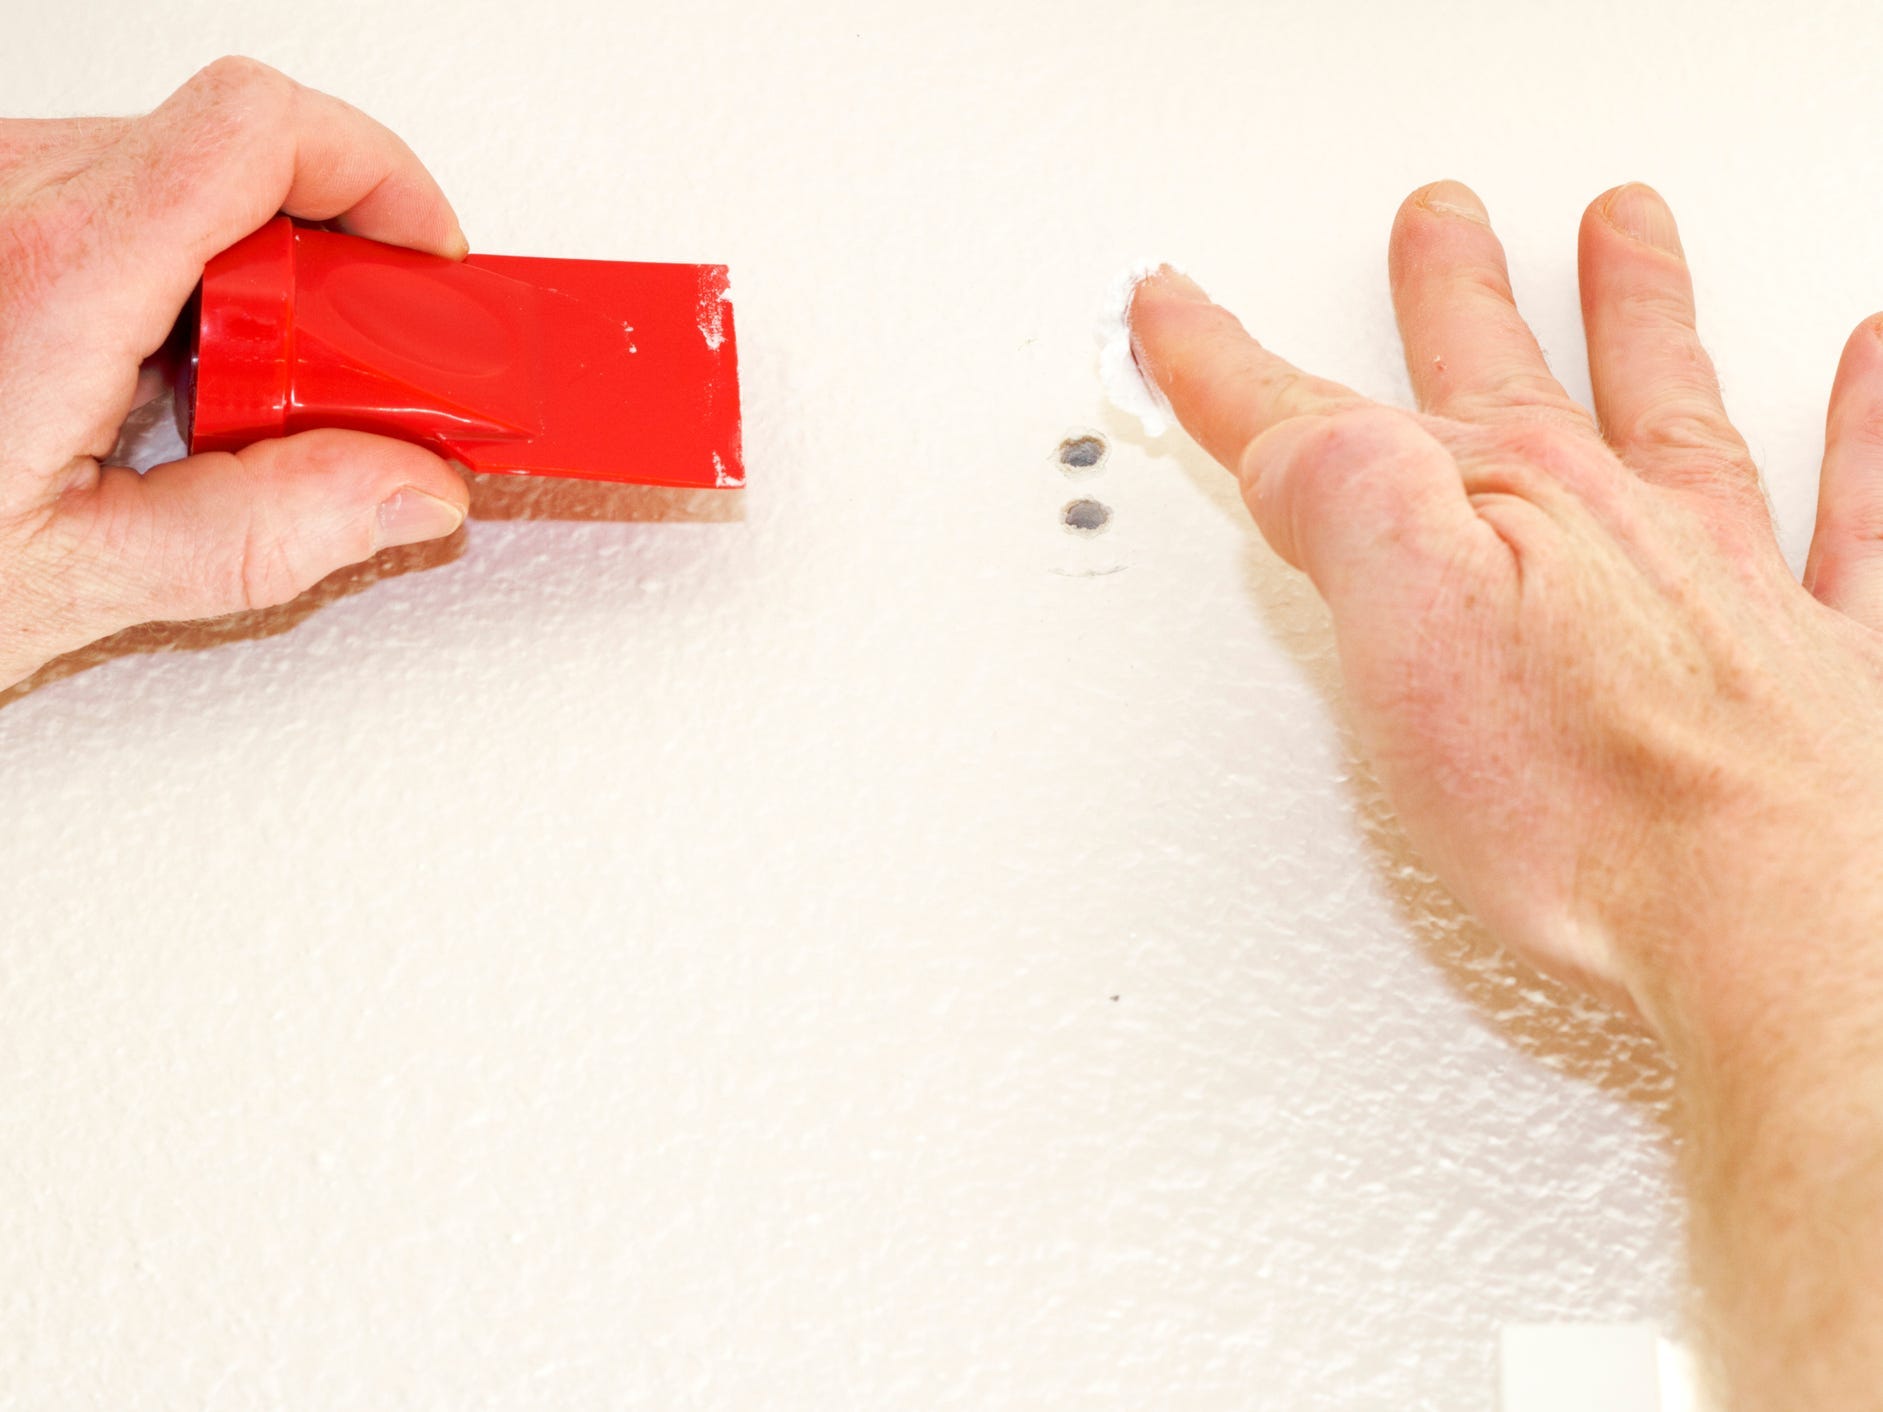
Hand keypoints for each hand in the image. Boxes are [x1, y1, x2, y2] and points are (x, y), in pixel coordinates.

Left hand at [0, 57, 470, 691]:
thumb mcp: (72, 584)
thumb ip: (267, 533)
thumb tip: (407, 489)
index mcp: (45, 277)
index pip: (260, 129)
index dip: (380, 177)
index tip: (427, 275)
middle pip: (235, 159)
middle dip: (326, 273)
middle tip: (332, 391)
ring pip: (173, 179)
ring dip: (240, 285)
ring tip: (206, 406)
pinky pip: (106, 200)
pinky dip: (166, 283)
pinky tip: (137, 382)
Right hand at [1129, 182, 1882, 1050]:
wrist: (1783, 922)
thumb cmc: (1599, 811)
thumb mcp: (1404, 639)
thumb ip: (1339, 504)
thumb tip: (1287, 431)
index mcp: (1502, 512)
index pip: (1323, 420)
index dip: (1227, 362)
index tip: (1172, 311)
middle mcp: (1619, 523)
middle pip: (1513, 377)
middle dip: (1456, 293)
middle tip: (1437, 222)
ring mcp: (1726, 581)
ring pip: (1675, 402)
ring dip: (1637, 309)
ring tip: (1622, 231)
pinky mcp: (1821, 660)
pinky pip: (1857, 508)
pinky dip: (1861, 423)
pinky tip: (1862, 361)